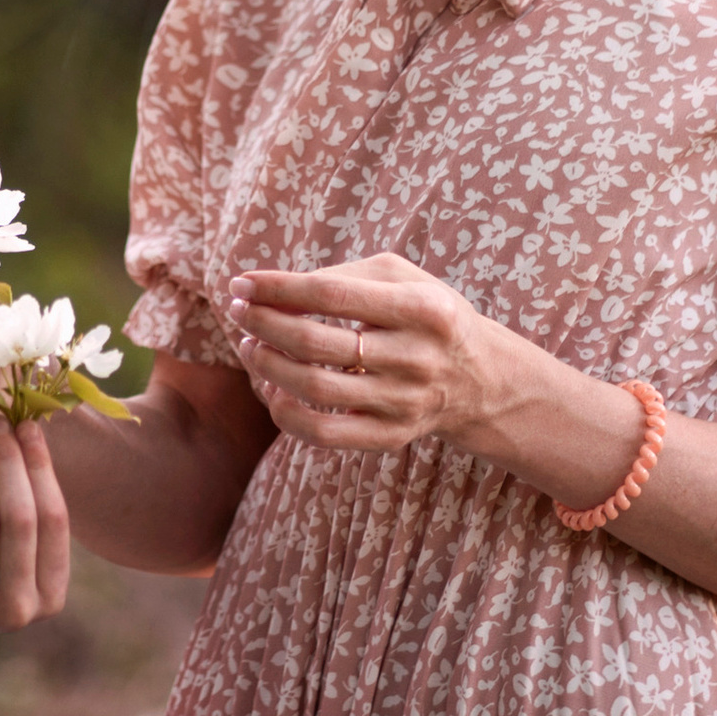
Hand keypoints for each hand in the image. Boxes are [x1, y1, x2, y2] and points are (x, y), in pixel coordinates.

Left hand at [223, 252, 543, 461]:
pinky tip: (271, 387)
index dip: (278, 289)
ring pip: (314, 389)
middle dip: (264, 324)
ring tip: (249, 344)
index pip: (332, 296)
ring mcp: (404, 403)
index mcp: (423, 308)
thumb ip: (341, 278)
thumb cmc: (424, 314)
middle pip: (317, 344)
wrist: (478, 378)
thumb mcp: (400, 278)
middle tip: (238, 311)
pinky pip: (323, 432)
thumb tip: (271, 292)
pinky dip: (285, 411)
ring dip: (267, 365)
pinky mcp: (391, 437)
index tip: (240, 282)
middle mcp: (417, 358)